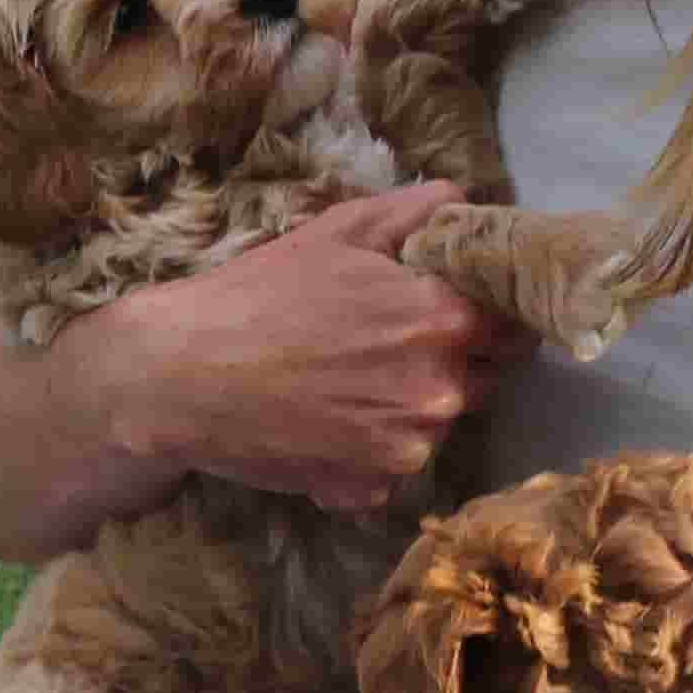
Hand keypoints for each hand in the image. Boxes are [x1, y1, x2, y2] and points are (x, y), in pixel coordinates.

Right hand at [119, 183, 523, 516]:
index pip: (515, 324)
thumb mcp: (339, 230)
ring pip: (435, 424)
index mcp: (444, 320)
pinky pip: (392, 467)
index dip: (492, 314)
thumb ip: (416, 212)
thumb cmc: (258, 294)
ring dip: (409, 406)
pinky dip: (370, 450)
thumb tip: (466, 203)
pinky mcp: (370, 489)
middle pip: (481, 378)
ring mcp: (408, 448)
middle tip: (388, 342)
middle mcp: (441, 391)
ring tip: (346, 381)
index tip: (464, 308)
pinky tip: (325, 422)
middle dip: (451, 359)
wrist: (177, 376)